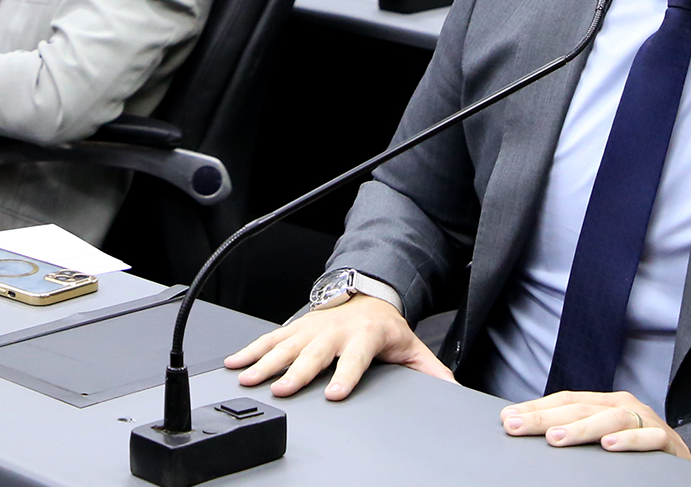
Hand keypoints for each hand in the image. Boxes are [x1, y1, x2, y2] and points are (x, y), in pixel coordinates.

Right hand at [225, 295, 452, 400]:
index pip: (355, 358)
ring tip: (248, 378)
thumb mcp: (414, 348)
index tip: (335, 393)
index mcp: (366, 336)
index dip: (345, 376)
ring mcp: (313, 327)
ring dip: (265, 362)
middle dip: (296, 371)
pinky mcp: (297, 327)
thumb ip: (433, 373)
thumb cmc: (388, 329)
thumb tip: (455, 394)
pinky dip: (250, 349)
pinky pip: (270, 338)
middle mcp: (336, 330)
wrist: (369, 296)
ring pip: (285, 345)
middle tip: (282, 389)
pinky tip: (235, 362)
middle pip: (314, 354)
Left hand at [500, 390, 690, 458]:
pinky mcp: (667, 441)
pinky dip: (629, 441)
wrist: (684, 461)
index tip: (509, 419)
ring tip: (556, 439)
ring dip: (581, 429)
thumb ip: (578, 431)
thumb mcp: (606, 435)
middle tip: (518, 427)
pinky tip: (609, 446)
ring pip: (611, 418)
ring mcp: (647, 421)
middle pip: (580, 408)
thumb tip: (535, 432)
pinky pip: (648, 438)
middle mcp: (625, 405)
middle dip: (545, 418)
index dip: (537, 408)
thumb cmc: (638, 450)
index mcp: (606, 402)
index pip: (566, 400)